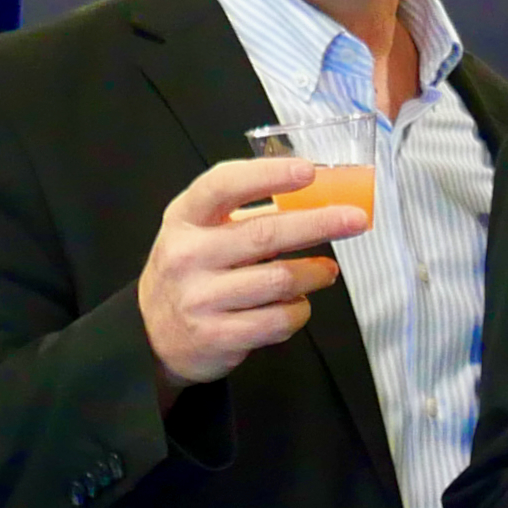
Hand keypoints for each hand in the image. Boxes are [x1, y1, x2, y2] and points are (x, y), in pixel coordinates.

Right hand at [137, 157, 361, 391]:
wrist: (152, 336)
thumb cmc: (191, 272)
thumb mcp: (200, 232)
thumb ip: (245, 215)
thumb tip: (316, 198)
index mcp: (184, 218)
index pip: (224, 185)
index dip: (268, 175)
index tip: (308, 171)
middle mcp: (188, 255)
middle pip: (265, 234)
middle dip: (319, 224)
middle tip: (355, 220)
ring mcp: (200, 298)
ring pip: (279, 280)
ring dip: (315, 274)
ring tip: (327, 271)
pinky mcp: (216, 335)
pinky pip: (277, 320)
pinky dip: (298, 310)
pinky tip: (297, 304)